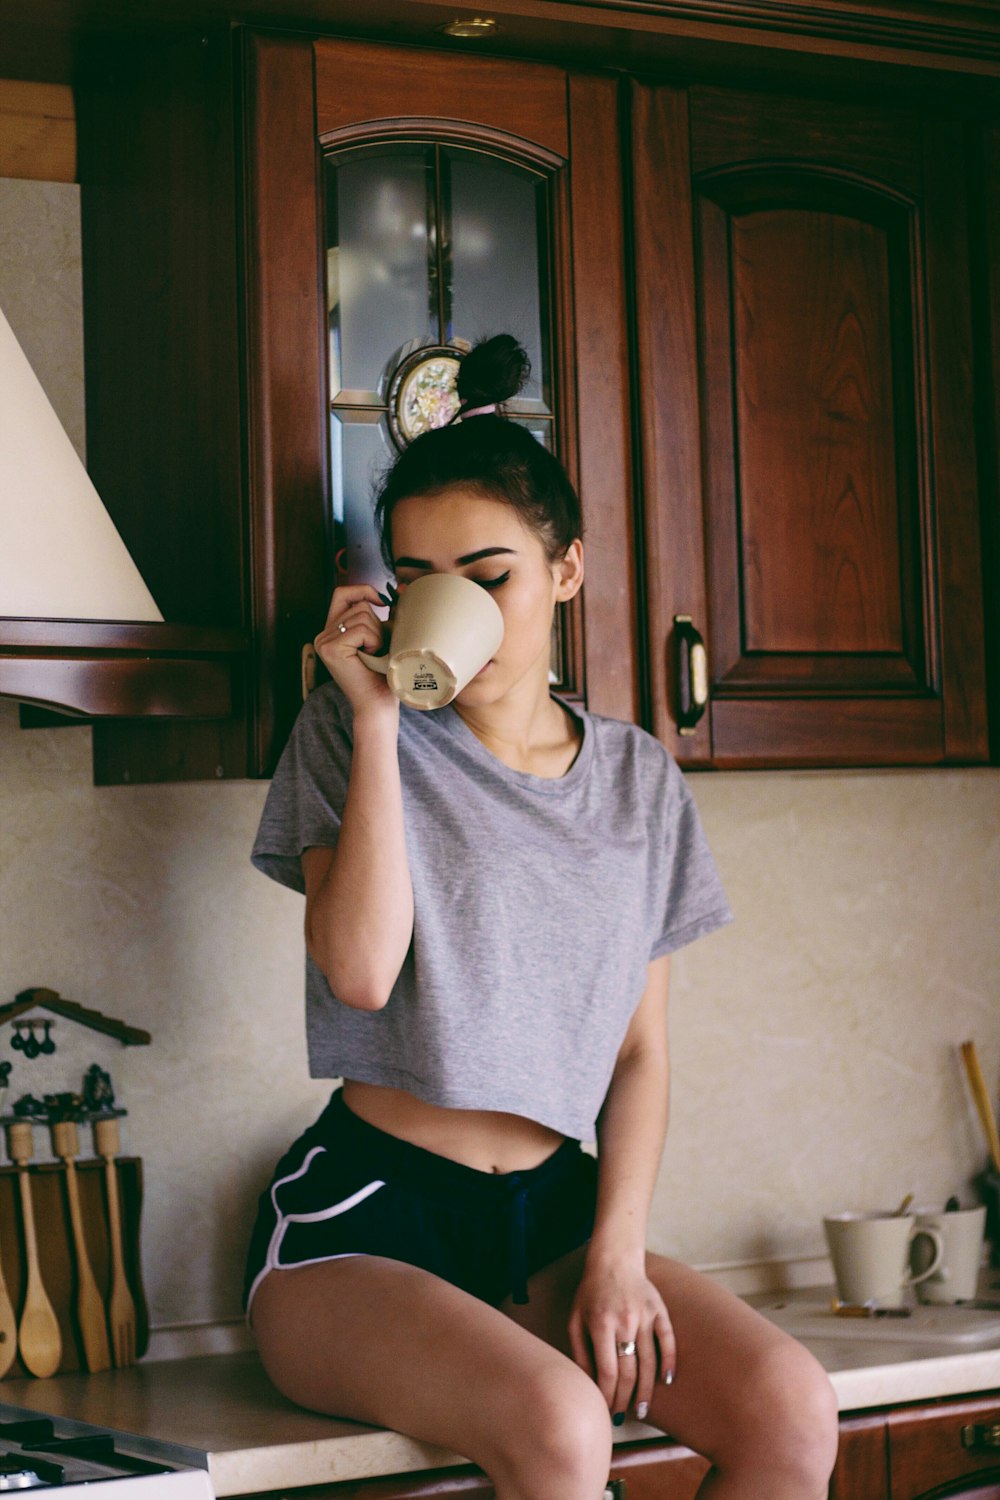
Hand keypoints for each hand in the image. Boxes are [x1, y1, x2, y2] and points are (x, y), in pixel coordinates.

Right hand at [314, 584, 394, 715]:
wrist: (377, 704)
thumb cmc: (382, 675)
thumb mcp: (381, 638)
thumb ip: (382, 616)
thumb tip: (399, 589)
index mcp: (331, 631)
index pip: (342, 593)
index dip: (363, 590)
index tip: (382, 601)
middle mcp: (323, 635)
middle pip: (358, 605)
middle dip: (377, 623)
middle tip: (377, 649)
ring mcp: (323, 641)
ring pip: (361, 615)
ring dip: (377, 635)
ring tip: (374, 655)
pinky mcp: (330, 648)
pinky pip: (360, 629)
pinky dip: (373, 641)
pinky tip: (369, 657)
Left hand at [568, 1257, 675, 1421]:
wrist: (614, 1260)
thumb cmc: (590, 1293)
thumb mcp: (575, 1320)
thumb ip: (580, 1352)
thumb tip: (588, 1385)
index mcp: (601, 1324)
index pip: (607, 1371)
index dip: (608, 1395)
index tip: (606, 1409)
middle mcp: (625, 1320)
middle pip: (629, 1371)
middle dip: (625, 1398)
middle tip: (622, 1415)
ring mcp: (645, 1315)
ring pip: (649, 1362)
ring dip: (646, 1390)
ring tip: (642, 1410)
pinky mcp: (659, 1310)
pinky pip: (668, 1340)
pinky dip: (669, 1362)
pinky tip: (666, 1381)